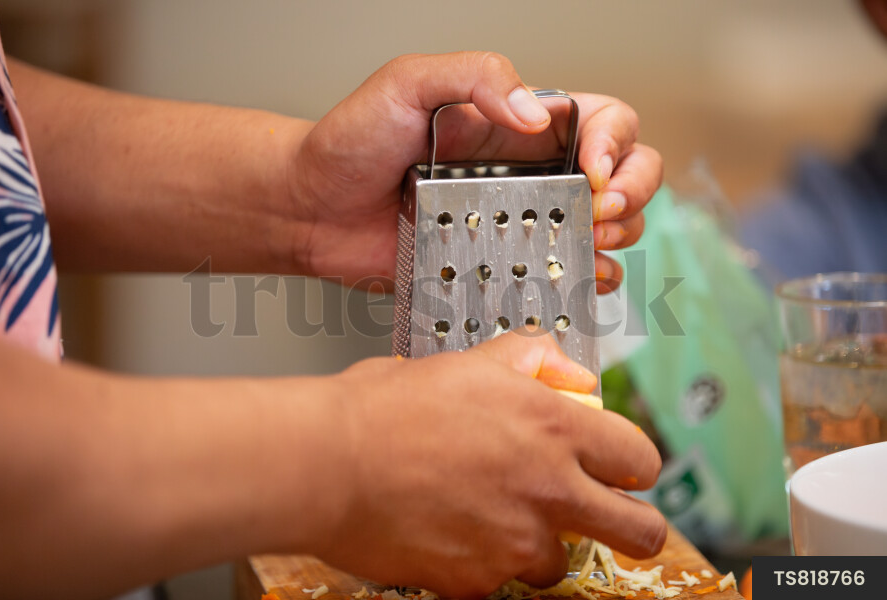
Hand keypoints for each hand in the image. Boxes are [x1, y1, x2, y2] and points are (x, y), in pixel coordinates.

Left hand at [290, 51, 661, 292]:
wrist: (312, 208)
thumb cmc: (351, 141)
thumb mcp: (408, 82)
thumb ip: (475, 76)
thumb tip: (535, 114)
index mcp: (519, 124)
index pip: (606, 120)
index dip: (617, 143)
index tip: (593, 169)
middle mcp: (532, 171)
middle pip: (626, 174)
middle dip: (632, 192)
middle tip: (596, 210)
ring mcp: (521, 221)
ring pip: (608, 226)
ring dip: (618, 235)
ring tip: (586, 241)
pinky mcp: (502, 265)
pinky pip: (564, 273)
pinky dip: (587, 278)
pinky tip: (576, 276)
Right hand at [315, 331, 664, 597]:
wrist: (328, 461)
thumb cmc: (387, 408)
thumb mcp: (467, 363)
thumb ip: (532, 361)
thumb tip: (571, 374)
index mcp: (554, 427)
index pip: (639, 459)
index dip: (632, 465)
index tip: (618, 470)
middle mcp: (548, 490)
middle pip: (638, 531)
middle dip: (635, 527)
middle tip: (610, 520)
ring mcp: (516, 543)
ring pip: (561, 561)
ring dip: (538, 543)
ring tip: (492, 515)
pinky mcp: (477, 581)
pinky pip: (499, 580)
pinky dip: (482, 561)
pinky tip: (449, 529)